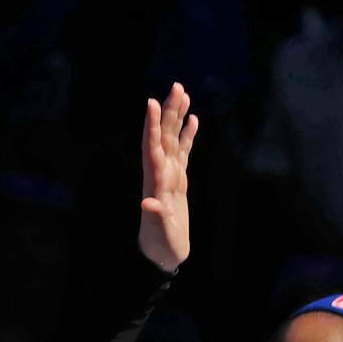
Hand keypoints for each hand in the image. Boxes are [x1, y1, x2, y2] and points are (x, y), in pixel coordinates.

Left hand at [137, 81, 198, 272]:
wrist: (160, 255)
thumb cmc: (160, 246)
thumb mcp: (159, 233)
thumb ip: (155, 217)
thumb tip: (149, 203)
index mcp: (155, 182)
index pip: (151, 148)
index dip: (151, 126)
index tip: (151, 103)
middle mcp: (160, 174)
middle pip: (163, 136)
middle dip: (168, 112)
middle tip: (176, 86)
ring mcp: (169, 176)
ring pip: (172, 140)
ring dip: (177, 117)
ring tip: (183, 93)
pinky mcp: (178, 182)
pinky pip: (183, 152)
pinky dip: (187, 136)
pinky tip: (193, 119)